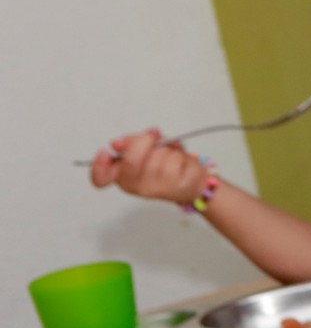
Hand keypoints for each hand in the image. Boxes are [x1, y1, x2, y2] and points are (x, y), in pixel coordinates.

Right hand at [89, 130, 208, 204]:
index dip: (98, 166)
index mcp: (123, 175)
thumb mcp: (147, 148)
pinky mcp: (176, 188)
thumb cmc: (167, 164)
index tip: (105, 152)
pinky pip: (175, 162)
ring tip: (170, 154)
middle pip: (132, 161)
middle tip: (152, 137)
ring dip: (167, 149)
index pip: (101, 178)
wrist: (194, 181)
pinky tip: (181, 161)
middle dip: (144, 142)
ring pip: (158, 158)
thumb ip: (131, 142)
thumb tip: (118, 143)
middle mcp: (136, 186)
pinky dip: (180, 154)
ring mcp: (156, 190)